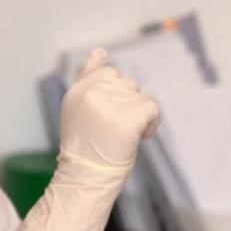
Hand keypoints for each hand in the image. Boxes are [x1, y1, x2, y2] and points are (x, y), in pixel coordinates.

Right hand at [13, 48, 159, 230]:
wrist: (86, 179)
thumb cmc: (85, 148)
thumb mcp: (78, 109)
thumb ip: (88, 77)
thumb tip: (100, 51)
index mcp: (78, 89)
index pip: (107, 74)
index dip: (113, 97)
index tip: (102, 120)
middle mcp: (92, 92)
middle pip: (128, 85)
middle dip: (126, 106)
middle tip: (110, 133)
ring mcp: (111, 103)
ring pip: (141, 97)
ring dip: (138, 117)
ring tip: (120, 138)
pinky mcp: (130, 116)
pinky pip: (153, 109)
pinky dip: (151, 126)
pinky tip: (137, 139)